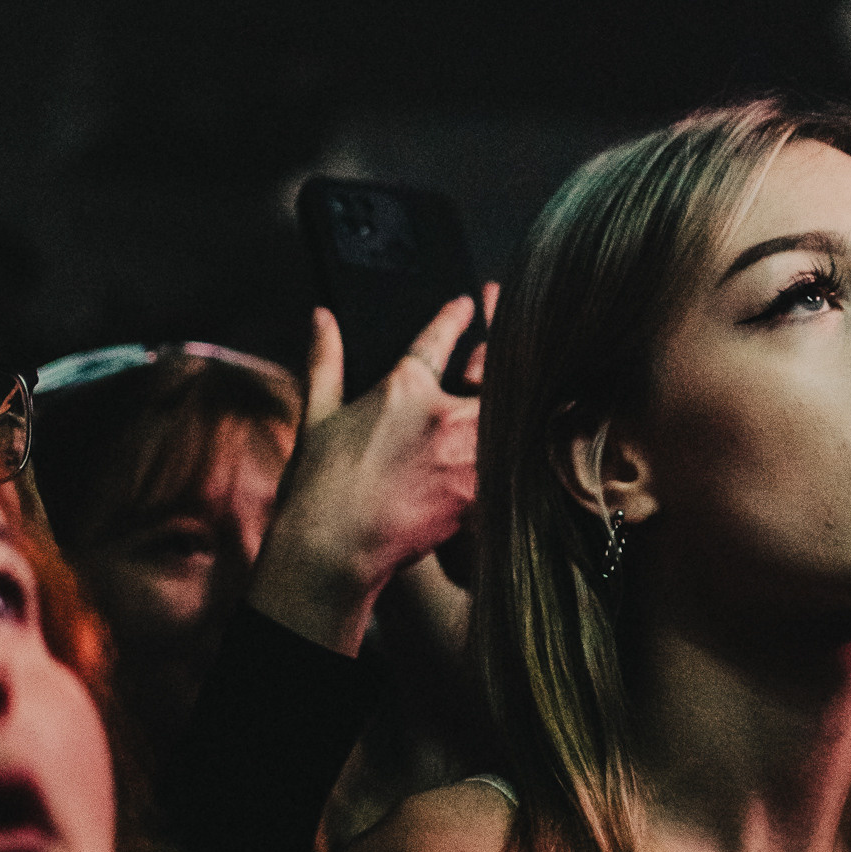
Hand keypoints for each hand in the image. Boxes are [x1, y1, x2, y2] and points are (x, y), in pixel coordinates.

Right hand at [247, 288, 495, 657]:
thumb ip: (325, 360)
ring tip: (532, 385)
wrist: (332, 549)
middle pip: (492, 372)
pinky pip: (512, 461)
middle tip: (511, 335)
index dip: (456, 316)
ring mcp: (467, 455)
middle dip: (501, 349)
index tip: (468, 302)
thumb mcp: (317, 413)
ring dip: (516, 399)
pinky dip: (521, 448)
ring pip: (509, 415)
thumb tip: (320, 316)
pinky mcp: (480, 493)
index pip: (438, 338)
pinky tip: (533, 439)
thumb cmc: (318, 486)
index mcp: (403, 387)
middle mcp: (443, 414)